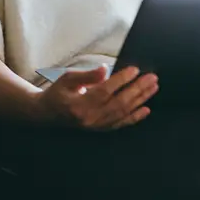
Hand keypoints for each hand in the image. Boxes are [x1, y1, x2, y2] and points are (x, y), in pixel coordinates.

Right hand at [35, 64, 157, 130]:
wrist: (46, 115)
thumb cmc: (57, 93)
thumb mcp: (66, 79)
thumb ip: (86, 75)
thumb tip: (104, 69)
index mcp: (79, 104)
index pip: (105, 91)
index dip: (121, 80)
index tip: (135, 69)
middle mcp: (90, 118)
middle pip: (119, 103)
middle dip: (138, 89)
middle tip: (152, 77)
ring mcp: (96, 126)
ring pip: (123, 113)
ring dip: (140, 100)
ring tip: (153, 87)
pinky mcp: (100, 129)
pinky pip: (120, 124)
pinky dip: (135, 118)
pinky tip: (146, 110)